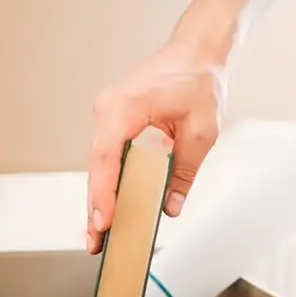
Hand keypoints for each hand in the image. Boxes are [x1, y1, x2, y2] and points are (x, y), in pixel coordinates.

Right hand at [87, 41, 226, 252]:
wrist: (196, 52)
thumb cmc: (199, 83)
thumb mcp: (201, 133)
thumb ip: (184, 171)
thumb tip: (170, 207)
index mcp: (124, 108)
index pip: (106, 158)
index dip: (103, 193)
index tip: (103, 222)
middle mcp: (107, 109)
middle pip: (97, 167)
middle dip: (96, 207)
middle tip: (94, 245)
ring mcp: (107, 114)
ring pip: (100, 165)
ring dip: (100, 198)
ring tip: (99, 236)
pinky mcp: (114, 120)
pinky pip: (108, 156)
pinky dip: (110, 182)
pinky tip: (112, 209)